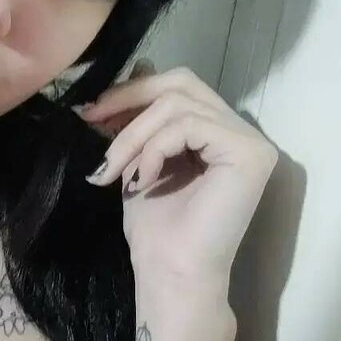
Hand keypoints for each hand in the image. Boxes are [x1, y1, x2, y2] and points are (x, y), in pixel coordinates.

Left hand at [75, 60, 278, 283]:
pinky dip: (154, 148)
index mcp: (216, 131)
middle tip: (92, 119)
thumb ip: (143, 120)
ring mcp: (250, 142)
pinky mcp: (249, 154)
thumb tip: (140, 66)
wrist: (170, 275)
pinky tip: (141, 179)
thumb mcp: (140, 160)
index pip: (176, 86)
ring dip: (132, 135)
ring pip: (178, 104)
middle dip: (129, 97)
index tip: (91, 113)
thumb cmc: (156, 230)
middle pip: (181, 82)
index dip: (131, 91)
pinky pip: (188, 125)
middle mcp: (240, 131)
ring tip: (112, 170)